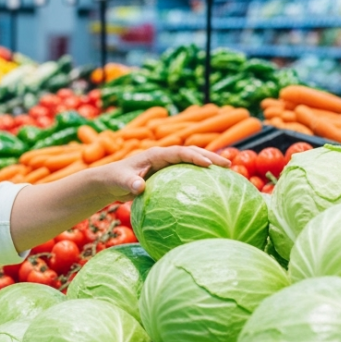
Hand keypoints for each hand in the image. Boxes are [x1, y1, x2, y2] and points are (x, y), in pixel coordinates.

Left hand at [100, 146, 229, 200]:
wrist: (111, 182)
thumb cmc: (114, 180)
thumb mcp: (120, 182)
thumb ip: (129, 183)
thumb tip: (140, 187)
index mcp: (156, 155)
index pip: (179, 152)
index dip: (195, 156)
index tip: (209, 164)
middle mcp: (164, 157)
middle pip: (192, 153)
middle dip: (210, 157)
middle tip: (229, 165)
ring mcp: (168, 165)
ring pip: (192, 162)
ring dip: (209, 165)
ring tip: (229, 173)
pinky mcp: (169, 175)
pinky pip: (188, 174)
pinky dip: (201, 178)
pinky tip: (213, 189)